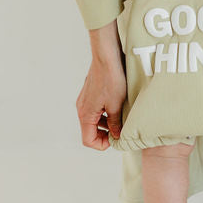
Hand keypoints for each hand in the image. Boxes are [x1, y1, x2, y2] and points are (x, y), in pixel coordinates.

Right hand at [76, 21, 126, 149]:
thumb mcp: (116, 106)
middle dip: (105, 134)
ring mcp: (85, 100)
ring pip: (93, 120)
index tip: (115, 139)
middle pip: (90, 131)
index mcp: (85, 114)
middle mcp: (82, 109)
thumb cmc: (111, 80)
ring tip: (120, 119)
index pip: (88, 140)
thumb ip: (115, 124)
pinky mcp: (90, 93)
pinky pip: (95, 110)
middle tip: (120, 131)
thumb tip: (116, 136)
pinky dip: (104, 113)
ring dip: (106, 124)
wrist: (107, 58)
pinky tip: (117, 107)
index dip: (102, 144)